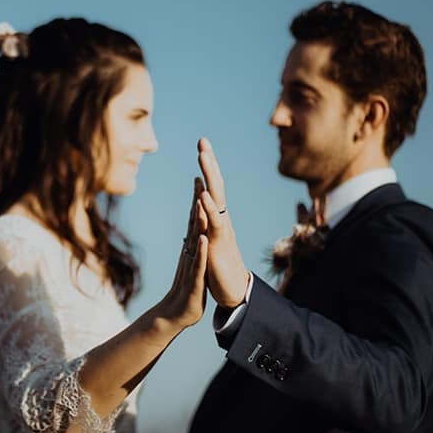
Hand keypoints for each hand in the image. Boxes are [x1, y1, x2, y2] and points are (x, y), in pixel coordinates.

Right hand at [157, 178, 208, 328]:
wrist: (175, 314)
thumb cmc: (186, 288)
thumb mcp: (192, 262)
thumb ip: (192, 246)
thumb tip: (192, 231)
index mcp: (191, 247)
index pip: (194, 219)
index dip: (197, 198)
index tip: (199, 177)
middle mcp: (189, 252)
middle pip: (193, 222)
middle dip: (196, 200)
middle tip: (198, 177)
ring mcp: (191, 265)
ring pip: (195, 240)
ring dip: (197, 220)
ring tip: (200, 201)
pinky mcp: (195, 281)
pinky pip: (199, 264)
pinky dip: (202, 251)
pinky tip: (205, 238)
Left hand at [197, 137, 249, 308]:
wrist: (232, 290)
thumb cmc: (218, 265)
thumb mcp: (209, 240)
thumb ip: (205, 221)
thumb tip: (201, 204)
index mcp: (216, 217)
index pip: (211, 186)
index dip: (207, 166)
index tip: (202, 145)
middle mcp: (221, 219)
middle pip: (215, 186)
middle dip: (209, 163)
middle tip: (203, 141)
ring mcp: (221, 230)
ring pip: (216, 199)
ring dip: (210, 178)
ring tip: (203, 159)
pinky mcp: (219, 245)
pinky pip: (214, 224)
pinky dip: (208, 209)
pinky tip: (202, 196)